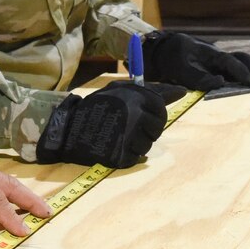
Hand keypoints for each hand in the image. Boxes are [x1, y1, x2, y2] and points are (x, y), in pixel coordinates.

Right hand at [36, 82, 175, 167]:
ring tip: (119, 136)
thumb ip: (150, 90)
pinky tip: (115, 146)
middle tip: (130, 127)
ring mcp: (130, 138)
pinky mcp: (123, 157)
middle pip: (157, 128)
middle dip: (147, 129)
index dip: (154, 114)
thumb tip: (181, 92)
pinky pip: (137, 158)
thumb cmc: (95, 107)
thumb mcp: (119, 91)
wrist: (68, 129)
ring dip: (137, 142)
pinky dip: (128, 155)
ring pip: (147, 145)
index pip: (160, 109)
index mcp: (136, 98)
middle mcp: (136, 117)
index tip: (145, 115)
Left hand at [142, 31, 249, 91]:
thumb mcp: (180, 70)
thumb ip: (198, 77)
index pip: (232, 64)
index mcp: (211, 55)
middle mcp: (219, 54)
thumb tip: (220, 83)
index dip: (245, 74)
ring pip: (245, 59)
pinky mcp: (220, 62)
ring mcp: (221, 57)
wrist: (167, 48)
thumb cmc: (173, 60)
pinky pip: (241, 62)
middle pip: (244, 59)